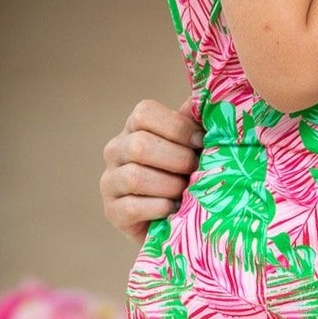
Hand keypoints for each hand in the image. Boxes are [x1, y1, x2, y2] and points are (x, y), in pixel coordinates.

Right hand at [101, 100, 201, 242]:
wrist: (178, 220)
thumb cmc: (189, 175)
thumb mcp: (195, 147)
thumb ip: (197, 123)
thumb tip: (207, 99)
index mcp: (135, 128)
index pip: (144, 113)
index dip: (177, 127)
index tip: (200, 142)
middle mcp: (116, 151)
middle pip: (140, 145)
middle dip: (178, 159)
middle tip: (196, 171)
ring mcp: (110, 181)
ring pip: (135, 177)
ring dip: (171, 186)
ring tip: (186, 192)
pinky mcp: (112, 212)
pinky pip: (133, 207)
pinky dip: (161, 208)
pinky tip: (174, 210)